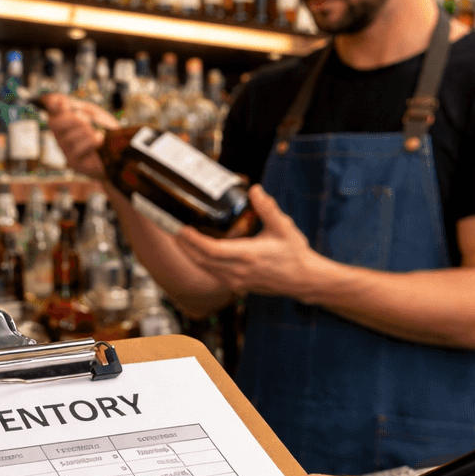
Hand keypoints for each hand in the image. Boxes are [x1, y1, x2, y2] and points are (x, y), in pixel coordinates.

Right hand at [39, 93, 115, 178]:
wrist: (118, 152)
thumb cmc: (104, 130)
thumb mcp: (93, 114)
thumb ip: (78, 107)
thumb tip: (60, 102)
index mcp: (63, 120)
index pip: (50, 108)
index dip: (51, 103)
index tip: (63, 102)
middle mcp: (60, 135)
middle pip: (54, 123)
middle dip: (72, 119)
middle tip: (87, 119)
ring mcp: (65, 149)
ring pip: (69, 136)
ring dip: (87, 132)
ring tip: (98, 133)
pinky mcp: (73, 161)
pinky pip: (78, 148)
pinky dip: (92, 142)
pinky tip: (99, 141)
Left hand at [175, 186, 331, 298]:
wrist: (303, 279)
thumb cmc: (294, 254)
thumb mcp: (283, 227)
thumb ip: (267, 208)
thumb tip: (254, 190)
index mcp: (247, 255)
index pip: (211, 249)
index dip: (193, 240)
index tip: (181, 228)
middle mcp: (238, 271)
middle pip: (201, 260)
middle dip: (184, 245)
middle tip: (171, 229)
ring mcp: (236, 281)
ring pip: (204, 268)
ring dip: (190, 254)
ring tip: (180, 239)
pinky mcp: (237, 286)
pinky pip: (212, 274)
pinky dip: (201, 262)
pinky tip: (196, 252)